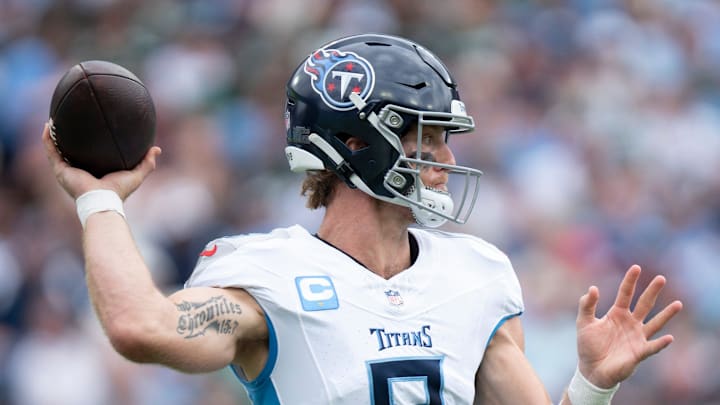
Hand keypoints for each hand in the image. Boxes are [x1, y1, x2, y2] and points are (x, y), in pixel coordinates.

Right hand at [42, 121, 161, 199]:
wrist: (103, 200)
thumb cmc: (119, 191)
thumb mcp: (136, 174)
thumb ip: (147, 162)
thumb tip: (157, 148)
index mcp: (93, 173)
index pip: (89, 157)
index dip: (87, 144)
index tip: (89, 129)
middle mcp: (78, 171)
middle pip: (70, 152)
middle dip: (68, 138)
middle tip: (68, 122)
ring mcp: (67, 171)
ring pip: (56, 150)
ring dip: (53, 135)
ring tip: (53, 120)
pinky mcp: (60, 171)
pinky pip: (51, 151)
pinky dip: (48, 138)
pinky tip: (48, 125)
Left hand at [575, 265, 682, 388]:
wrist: (591, 369)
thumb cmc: (588, 345)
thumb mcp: (583, 322)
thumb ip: (586, 305)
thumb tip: (593, 288)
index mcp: (617, 313)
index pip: (626, 294)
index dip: (630, 281)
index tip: (636, 267)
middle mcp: (630, 323)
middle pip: (644, 304)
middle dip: (652, 291)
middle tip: (661, 278)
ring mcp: (637, 337)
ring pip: (655, 323)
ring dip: (666, 314)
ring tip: (678, 304)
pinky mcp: (639, 352)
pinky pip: (652, 347)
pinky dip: (660, 343)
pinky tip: (669, 338)